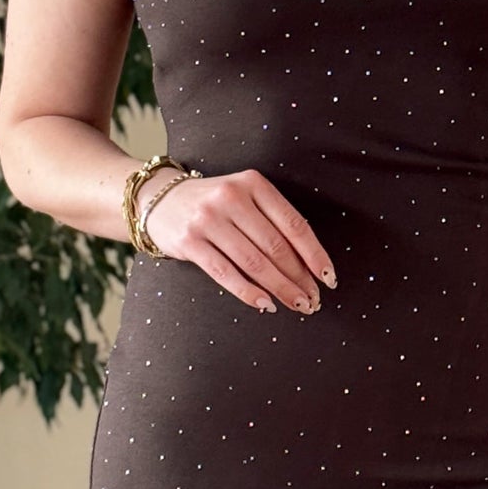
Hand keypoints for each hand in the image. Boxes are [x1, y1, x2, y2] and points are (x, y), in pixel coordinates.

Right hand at [142, 168, 335, 313]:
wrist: (158, 199)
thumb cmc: (213, 204)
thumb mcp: (244, 197)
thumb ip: (272, 221)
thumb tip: (308, 264)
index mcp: (253, 183)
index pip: (293, 223)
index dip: (314, 254)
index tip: (328, 278)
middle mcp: (232, 197)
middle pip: (276, 246)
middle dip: (299, 278)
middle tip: (313, 300)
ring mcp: (209, 219)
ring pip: (254, 262)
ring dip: (280, 288)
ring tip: (297, 305)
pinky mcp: (190, 242)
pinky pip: (226, 274)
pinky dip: (249, 293)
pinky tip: (266, 305)